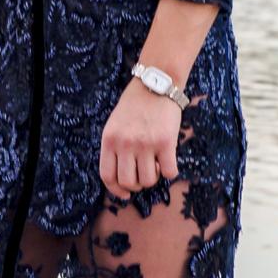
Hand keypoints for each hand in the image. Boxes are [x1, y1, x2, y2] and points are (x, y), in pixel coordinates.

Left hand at [100, 78, 181, 196]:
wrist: (156, 83)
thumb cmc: (135, 105)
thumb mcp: (115, 124)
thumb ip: (115, 147)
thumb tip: (121, 177)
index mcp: (109, 140)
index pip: (107, 176)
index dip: (116, 190)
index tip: (125, 194)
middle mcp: (125, 144)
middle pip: (128, 182)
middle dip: (137, 185)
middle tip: (143, 175)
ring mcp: (145, 144)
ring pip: (148, 180)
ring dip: (153, 178)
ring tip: (155, 165)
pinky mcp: (166, 142)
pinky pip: (169, 172)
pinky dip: (169, 171)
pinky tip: (168, 160)